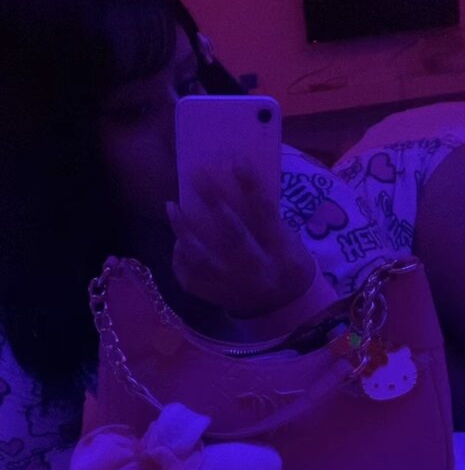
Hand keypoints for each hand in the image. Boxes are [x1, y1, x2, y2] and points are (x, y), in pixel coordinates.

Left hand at [166, 166, 316, 318]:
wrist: (283, 307)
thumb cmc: (286, 263)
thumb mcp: (288, 240)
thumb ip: (267, 219)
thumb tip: (236, 183)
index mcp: (281, 253)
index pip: (266, 215)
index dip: (252, 188)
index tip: (238, 162)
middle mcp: (257, 271)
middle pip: (233, 234)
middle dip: (214, 202)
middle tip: (197, 176)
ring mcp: (233, 287)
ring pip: (202, 258)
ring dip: (184, 230)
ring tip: (171, 207)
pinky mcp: (217, 297)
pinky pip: (190, 278)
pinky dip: (179, 259)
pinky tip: (177, 242)